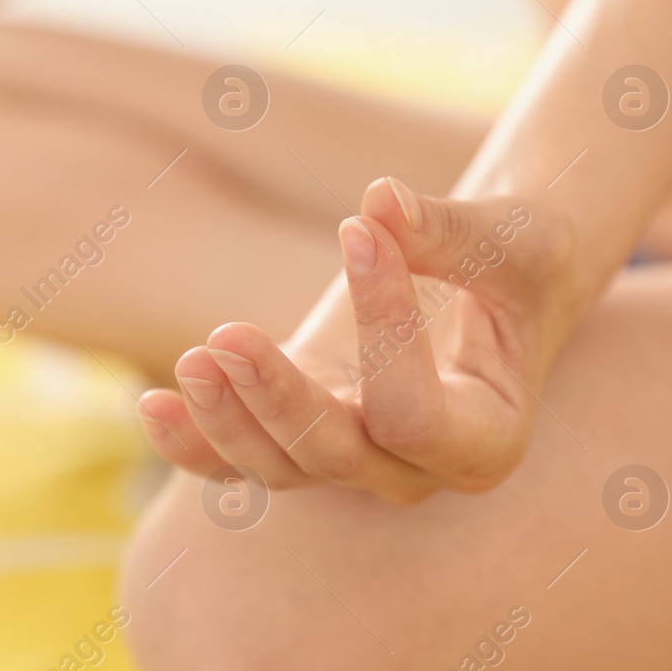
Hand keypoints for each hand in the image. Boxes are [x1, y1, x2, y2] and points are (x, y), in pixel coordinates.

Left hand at [138, 177, 578, 502]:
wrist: (496, 280)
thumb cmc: (521, 260)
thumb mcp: (511, 241)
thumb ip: (449, 231)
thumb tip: (380, 200)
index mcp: (486, 439)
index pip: (413, 412)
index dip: (384, 331)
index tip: (358, 230)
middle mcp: (417, 470)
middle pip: (334, 457)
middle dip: (277, 401)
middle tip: (227, 335)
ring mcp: (352, 461)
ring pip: (276, 469)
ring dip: (225, 420)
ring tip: (192, 357)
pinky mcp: (298, 437)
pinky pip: (235, 465)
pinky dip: (191, 443)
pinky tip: (150, 405)